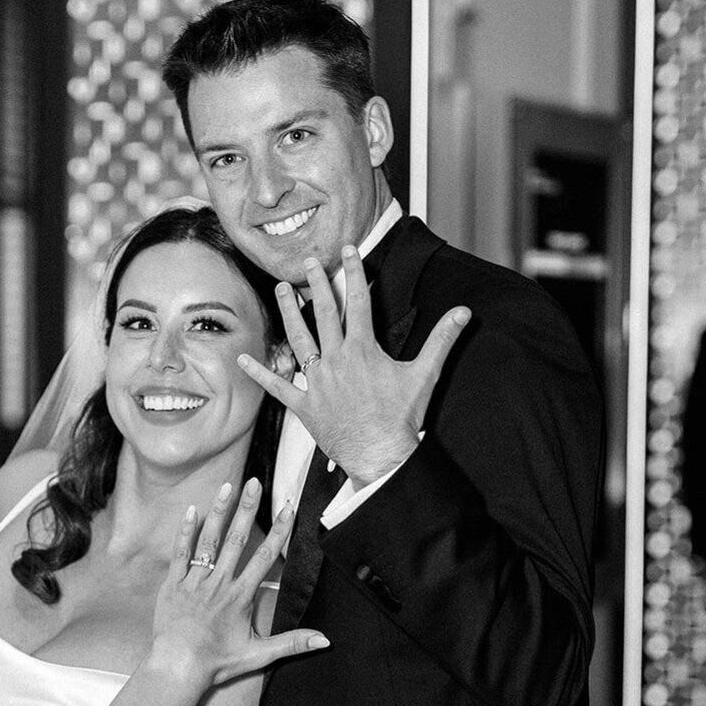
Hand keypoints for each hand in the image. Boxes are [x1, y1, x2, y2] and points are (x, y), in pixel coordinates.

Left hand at [150, 478, 328, 686]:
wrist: (178, 668)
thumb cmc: (217, 662)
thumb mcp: (259, 654)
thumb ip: (292, 644)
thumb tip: (324, 640)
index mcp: (241, 596)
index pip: (265, 557)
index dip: (278, 531)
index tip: (288, 508)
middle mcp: (219, 583)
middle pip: (237, 539)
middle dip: (248, 508)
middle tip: (255, 483)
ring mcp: (195, 581)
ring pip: (209, 541)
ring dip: (220, 512)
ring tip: (228, 486)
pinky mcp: (174, 584)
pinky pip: (180, 553)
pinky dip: (186, 532)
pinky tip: (192, 510)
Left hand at [237, 244, 470, 485]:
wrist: (381, 454)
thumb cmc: (402, 417)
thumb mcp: (425, 374)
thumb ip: (442, 339)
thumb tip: (463, 312)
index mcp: (362, 349)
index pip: (358, 302)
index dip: (353, 273)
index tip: (348, 251)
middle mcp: (336, 360)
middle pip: (323, 313)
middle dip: (316, 284)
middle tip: (308, 262)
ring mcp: (317, 382)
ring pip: (299, 339)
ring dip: (288, 312)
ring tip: (279, 289)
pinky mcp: (304, 406)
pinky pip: (278, 386)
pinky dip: (260, 372)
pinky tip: (242, 359)